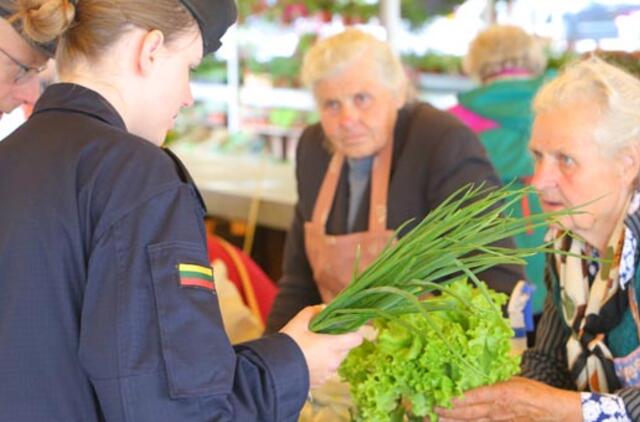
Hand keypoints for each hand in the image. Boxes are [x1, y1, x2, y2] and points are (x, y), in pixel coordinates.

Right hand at [280, 305, 362, 387]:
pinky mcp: (320, 383)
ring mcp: (327, 374)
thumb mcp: (298, 322)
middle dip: (339, 343)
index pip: (356, 339)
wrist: (274, 370)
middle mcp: (334, 361)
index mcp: (333, 345)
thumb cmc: (288, 344)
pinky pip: (326, 372)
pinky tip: (308, 361)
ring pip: (336, 361)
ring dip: (330, 355)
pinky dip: (322, 366)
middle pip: (346, 350)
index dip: (354, 332)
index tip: (346, 328)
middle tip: (324, 336)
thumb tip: (323, 308)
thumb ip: (313, 312)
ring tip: (314, 349)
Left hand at [435, 377, 581, 421]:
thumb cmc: (536, 392)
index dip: (457, 399)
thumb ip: (496, 380)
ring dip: (456, 421)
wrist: (554, 411)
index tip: (443, 397)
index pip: (474, 396)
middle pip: (469, 412)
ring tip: (440, 419)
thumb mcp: (514, 379)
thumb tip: (479, 375)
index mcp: (501, 392)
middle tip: (434, 409)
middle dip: (449, 412)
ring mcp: (501, 420)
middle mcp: (498, 408)